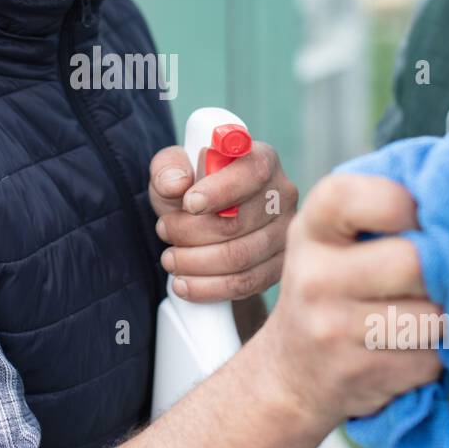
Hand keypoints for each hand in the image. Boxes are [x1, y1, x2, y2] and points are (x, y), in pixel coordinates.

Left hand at [148, 138, 297, 302]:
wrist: (201, 223)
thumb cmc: (190, 188)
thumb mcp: (172, 169)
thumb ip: (168, 168)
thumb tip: (177, 184)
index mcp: (262, 160)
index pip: (252, 174)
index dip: (220, 191)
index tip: (188, 204)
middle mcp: (281, 195)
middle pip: (239, 223)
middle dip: (191, 232)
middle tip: (164, 231)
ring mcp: (284, 234)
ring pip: (239, 258)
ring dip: (195, 262)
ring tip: (170, 258)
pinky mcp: (277, 267)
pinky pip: (244, 283)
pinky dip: (208, 287)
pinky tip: (184, 283)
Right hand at [260, 172, 442, 430]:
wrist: (291, 372)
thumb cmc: (334, 286)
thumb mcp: (335, 238)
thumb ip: (382, 211)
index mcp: (313, 227)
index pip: (370, 199)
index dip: (408, 205)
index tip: (420, 221)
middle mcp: (315, 275)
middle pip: (416, 263)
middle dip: (441, 273)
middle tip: (436, 277)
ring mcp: (332, 328)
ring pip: (433, 317)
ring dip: (443, 319)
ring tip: (419, 315)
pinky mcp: (357, 373)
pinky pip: (430, 359)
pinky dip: (434, 356)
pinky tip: (409, 349)